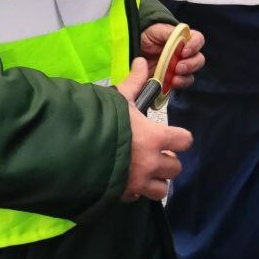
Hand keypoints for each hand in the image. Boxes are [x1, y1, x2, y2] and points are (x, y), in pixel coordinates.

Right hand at [114, 58, 193, 201]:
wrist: (73, 151)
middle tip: (153, 154)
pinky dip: (135, 191)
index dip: (179, 138)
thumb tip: (141, 61)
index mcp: (156, 138)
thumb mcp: (119, 99)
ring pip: (162, 190)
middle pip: (176, 168)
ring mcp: (139, 183)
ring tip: (144, 172)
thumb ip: (134, 82)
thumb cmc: (101, 121)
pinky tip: (124, 180)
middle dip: (167, 161)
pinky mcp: (124, 196)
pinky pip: (138, 197)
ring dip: (156, 181)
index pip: (185, 141)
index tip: (170, 136)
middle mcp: (152, 162)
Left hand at [139, 23, 205, 89]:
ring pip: (191, 74)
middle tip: (178, 67)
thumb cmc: (145, 35)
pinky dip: (177, 85)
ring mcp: (177, 67)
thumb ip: (169, 33)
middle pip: (198, 59)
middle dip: (191, 64)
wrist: (133, 49)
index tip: (184, 52)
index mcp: (182, 39)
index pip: (198, 40)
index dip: (195, 45)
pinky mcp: (170, 79)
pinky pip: (180, 84)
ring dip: (185, 77)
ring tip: (174, 78)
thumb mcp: (156, 30)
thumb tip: (182, 37)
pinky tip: (170, 83)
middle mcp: (183, 53)